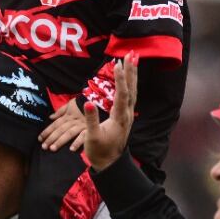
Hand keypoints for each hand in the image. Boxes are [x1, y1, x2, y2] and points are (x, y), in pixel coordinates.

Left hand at [39, 100, 87, 151]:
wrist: (98, 102)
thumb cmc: (82, 105)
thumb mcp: (70, 105)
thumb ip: (60, 111)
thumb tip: (50, 117)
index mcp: (68, 116)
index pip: (55, 124)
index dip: (47, 131)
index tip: (40, 139)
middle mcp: (73, 120)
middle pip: (60, 129)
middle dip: (51, 138)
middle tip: (44, 146)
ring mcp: (81, 125)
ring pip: (69, 133)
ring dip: (60, 141)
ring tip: (53, 148)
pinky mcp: (89, 129)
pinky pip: (83, 136)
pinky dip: (78, 142)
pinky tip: (72, 149)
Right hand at [82, 55, 136, 170]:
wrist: (109, 164)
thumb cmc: (99, 152)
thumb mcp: (92, 137)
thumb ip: (91, 120)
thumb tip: (87, 102)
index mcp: (119, 118)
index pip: (121, 94)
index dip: (120, 79)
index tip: (117, 64)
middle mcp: (126, 114)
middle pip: (131, 89)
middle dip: (131, 71)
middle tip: (131, 54)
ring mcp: (127, 115)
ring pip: (132, 91)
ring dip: (132, 75)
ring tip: (133, 59)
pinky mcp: (125, 116)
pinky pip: (130, 96)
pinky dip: (130, 83)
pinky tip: (129, 77)